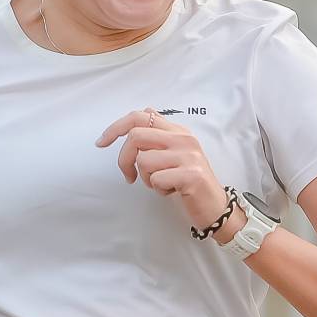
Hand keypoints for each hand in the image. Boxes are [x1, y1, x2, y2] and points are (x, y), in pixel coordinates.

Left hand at [95, 109, 231, 232]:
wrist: (215, 205)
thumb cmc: (190, 181)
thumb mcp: (177, 151)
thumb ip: (161, 132)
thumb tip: (146, 111)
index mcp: (178, 131)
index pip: (140, 116)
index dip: (115, 127)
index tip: (101, 142)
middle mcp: (184, 139)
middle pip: (136, 136)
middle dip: (124, 159)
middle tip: (129, 176)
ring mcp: (188, 156)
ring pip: (144, 160)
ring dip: (146, 178)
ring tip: (161, 184)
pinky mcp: (191, 175)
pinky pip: (156, 179)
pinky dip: (158, 189)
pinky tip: (172, 191)